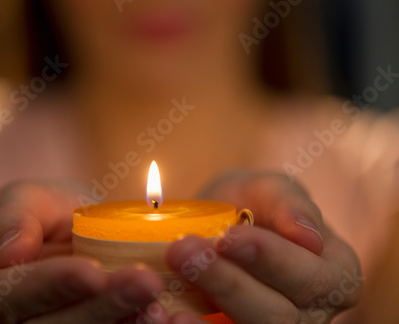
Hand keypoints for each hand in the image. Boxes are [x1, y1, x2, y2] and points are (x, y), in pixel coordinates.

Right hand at [0, 180, 204, 323]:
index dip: (49, 286)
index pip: (6, 295)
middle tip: (147, 282)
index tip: (92, 272)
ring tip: (163, 305)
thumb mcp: (26, 198)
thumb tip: (8, 254)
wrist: (76, 237)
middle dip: (101, 307)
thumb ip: (12, 217)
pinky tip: (169, 317)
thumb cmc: (46, 214)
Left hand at [166, 172, 361, 323]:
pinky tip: (166, 316)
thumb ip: (289, 204)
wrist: (224, 225)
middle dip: (226, 282)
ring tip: (167, 300)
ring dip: (204, 318)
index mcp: (335, 276)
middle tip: (182, 251)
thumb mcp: (271, 190)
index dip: (269, 259)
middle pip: (276, 315)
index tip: (227, 237)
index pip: (309, 277)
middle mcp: (309, 314)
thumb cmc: (255, 204)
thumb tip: (307, 237)